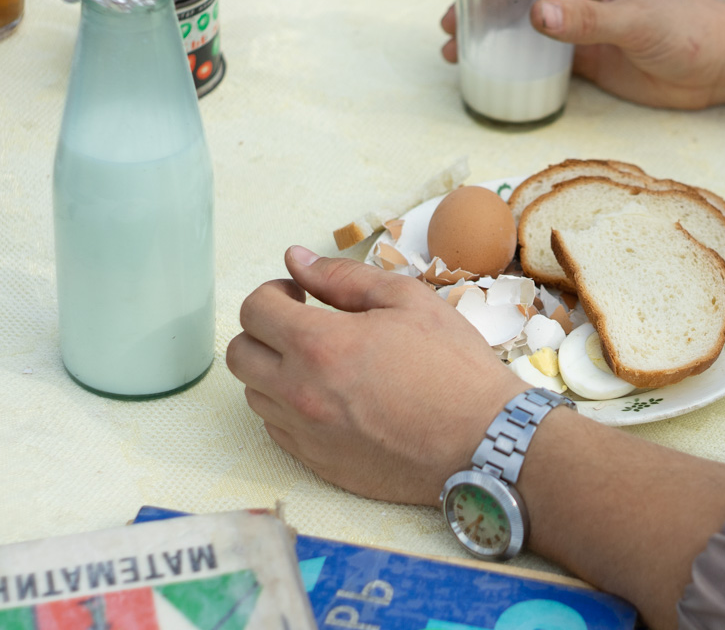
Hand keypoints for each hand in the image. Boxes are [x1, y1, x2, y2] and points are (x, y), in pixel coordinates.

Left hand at [226, 246, 526, 505]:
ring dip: (276, 371)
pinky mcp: (319, 464)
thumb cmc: (454, 366)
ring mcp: (307, 434)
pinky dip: (292, 408)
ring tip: (323, 364)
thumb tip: (296, 260)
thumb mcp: (408, 301)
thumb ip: (344, 277)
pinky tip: (333, 398)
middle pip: (240, 355)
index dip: (274, 293)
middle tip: (305, 325)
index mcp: (320, 345)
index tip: (301, 296)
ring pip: (255, 395)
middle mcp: (300, 393)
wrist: (484, 440)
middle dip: (264, 331)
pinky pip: (278, 430)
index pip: (254, 310)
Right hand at [441, 0, 724, 110]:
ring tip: (456, 52)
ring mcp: (584, 26)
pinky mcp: (590, 59)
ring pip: (525, 23)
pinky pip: (542, 57)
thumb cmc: (693, 27)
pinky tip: (492, 73)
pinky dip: (514, 62)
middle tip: (449, 23)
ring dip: (490, 34)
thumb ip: (589, 19)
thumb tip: (536, 17)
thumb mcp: (640, 21)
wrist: (723, 66)